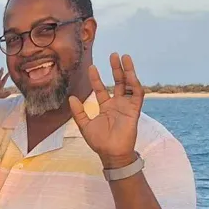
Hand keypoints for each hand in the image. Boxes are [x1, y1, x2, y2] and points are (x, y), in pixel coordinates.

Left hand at [70, 53, 144, 168]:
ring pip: (129, 84)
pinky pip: (137, 94)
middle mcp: (117, 104)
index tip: (91, 67)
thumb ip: (78, 112)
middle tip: (113, 54)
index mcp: (106, 107)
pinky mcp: (134, 110)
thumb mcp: (84, 125)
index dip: (96, 78)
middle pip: (118, 82)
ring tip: (124, 57)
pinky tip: (130, 74)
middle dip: (116, 69)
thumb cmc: (99, 142)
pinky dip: (135, 84)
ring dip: (128, 71)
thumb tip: (71, 97)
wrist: (111, 153)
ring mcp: (126, 106)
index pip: (101, 89)